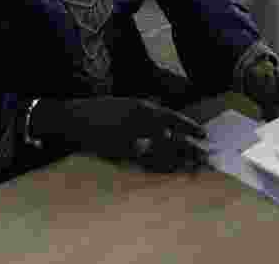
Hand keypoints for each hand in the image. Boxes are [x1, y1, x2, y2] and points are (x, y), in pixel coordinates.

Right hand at [34, 97, 208, 171]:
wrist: (73, 118)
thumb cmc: (101, 112)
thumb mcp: (127, 105)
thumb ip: (147, 114)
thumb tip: (167, 128)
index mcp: (143, 107)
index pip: (173, 118)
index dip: (190, 127)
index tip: (204, 135)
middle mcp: (139, 122)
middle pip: (171, 138)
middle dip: (189, 149)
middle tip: (205, 158)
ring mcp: (129, 138)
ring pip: (160, 154)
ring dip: (178, 162)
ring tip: (194, 169)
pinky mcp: (118, 153)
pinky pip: (143, 164)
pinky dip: (158, 169)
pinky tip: (170, 174)